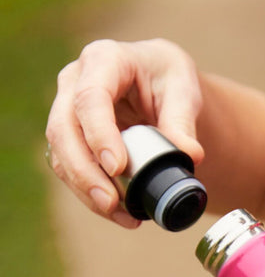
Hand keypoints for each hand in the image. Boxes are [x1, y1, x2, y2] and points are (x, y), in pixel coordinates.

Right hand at [45, 38, 203, 226]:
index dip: (100, 134)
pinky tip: (118, 214)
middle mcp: (76, 81)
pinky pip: (70, 169)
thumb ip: (184, 121)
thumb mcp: (184, 90)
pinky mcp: (72, 138)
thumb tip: (191, 155)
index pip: (91, 98)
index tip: (117, 166)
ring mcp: (68, 110)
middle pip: (64, 128)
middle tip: (112, 202)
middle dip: (85, 171)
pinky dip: (90, 195)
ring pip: (61, 153)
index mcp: (104, 60)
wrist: (161, 86)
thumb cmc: (170, 81)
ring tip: (121, 216)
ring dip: (86, 190)